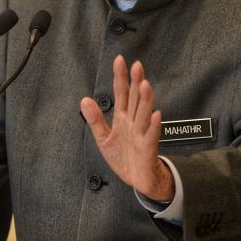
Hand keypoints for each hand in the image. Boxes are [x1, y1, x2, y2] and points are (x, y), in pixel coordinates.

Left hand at [81, 56, 173, 200]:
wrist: (138, 180)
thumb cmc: (124, 158)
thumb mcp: (104, 139)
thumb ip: (95, 120)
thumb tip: (84, 100)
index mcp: (123, 118)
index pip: (122, 93)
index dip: (120, 77)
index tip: (119, 60)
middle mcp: (134, 122)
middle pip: (136, 99)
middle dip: (136, 82)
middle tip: (137, 65)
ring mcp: (142, 134)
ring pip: (144, 114)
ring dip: (146, 99)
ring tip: (144, 84)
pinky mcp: (148, 149)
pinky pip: (151, 136)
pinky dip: (154, 126)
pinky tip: (156, 115)